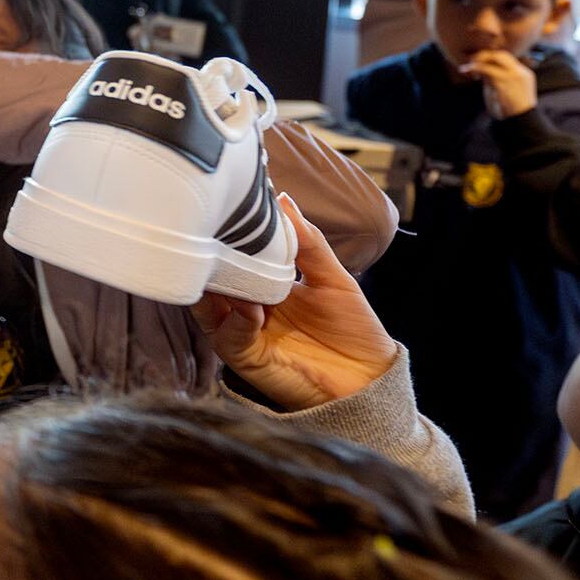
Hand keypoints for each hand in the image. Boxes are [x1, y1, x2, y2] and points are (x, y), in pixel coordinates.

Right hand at [192, 195, 399, 409]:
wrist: (370, 380)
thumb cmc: (355, 330)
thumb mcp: (334, 278)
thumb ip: (308, 242)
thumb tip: (283, 199)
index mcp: (267, 284)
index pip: (236, 256)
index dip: (228, 236)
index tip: (227, 210)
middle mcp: (249, 306)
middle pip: (214, 279)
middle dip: (212, 258)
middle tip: (215, 235)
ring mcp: (244, 332)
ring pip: (208, 307)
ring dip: (218, 289)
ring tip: (233, 271)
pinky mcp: (247, 359)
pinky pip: (227, 337)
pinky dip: (235, 320)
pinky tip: (252, 310)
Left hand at [458, 47, 537, 118]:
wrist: (522, 123)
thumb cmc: (512, 112)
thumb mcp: (505, 93)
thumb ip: (496, 81)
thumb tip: (481, 71)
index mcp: (524, 75)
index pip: (507, 59)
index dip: (490, 59)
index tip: (478, 64)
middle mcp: (520, 72)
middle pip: (502, 55)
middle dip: (484, 55)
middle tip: (471, 62)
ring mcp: (514, 76)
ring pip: (494, 58)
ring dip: (478, 61)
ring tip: (467, 68)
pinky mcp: (504, 82)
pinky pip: (487, 69)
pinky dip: (474, 68)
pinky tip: (465, 70)